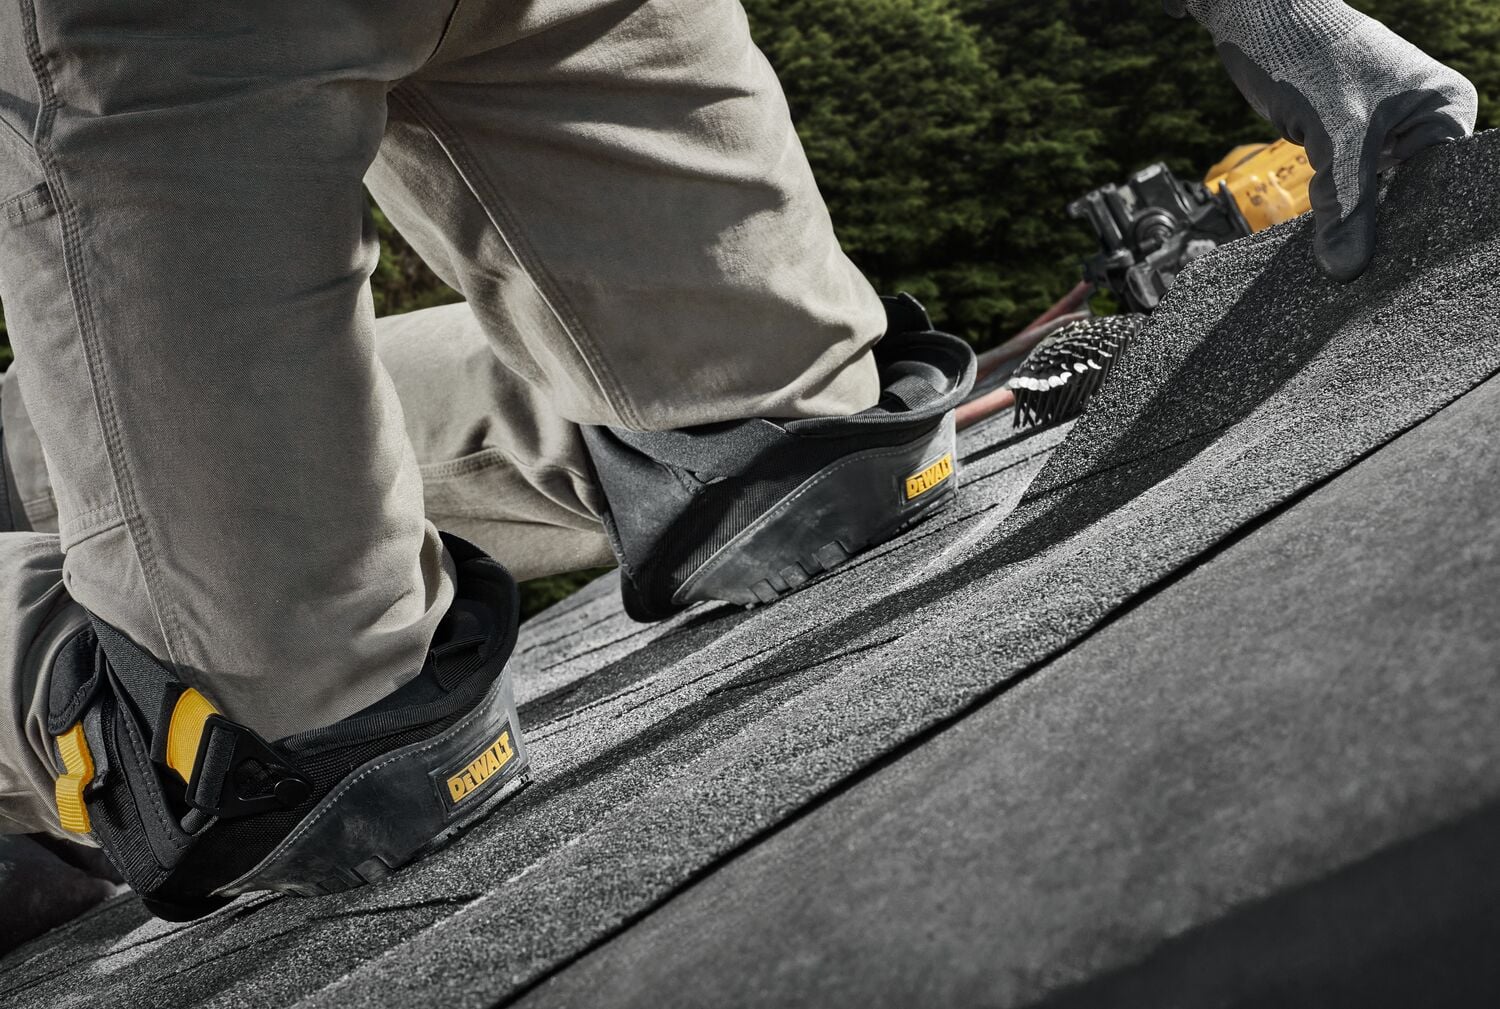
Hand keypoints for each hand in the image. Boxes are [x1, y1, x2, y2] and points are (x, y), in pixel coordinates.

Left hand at [1169, 0, 1477, 280]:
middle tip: (1357, 272)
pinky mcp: (1350, 141)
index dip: (1412, 225)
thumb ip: (1345, 207)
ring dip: (1355, 221)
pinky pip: (1349, 186)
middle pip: (1410, 194)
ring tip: (1342, 262)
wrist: (1257, 26)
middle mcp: (1424, 119)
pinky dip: (1336, 208)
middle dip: (1381, 227)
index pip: (1442, 186)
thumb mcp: (1334, 141)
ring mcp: (1386, 131)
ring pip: (1376, 194)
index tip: (1386, 268)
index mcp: (1447, 107)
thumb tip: (1347, 270)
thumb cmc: (1308, 59)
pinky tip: (1326, 241)